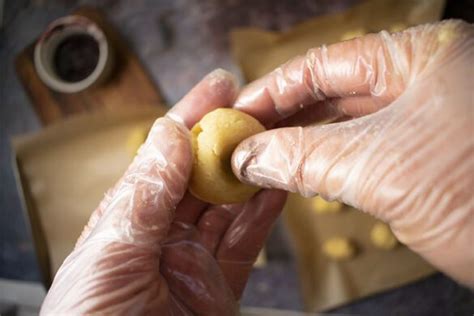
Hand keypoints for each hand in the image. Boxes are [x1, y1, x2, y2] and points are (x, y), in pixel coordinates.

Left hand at [40, 69, 286, 314]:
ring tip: (276, 141)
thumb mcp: (111, 251)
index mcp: (126, 220)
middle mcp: (160, 235)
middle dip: (229, 140)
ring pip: (229, 205)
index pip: (163, 157)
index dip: (190, 119)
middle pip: (201, 176)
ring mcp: (192, 260)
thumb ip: (145, 194)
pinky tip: (277, 186)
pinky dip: (263, 213)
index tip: (218, 88)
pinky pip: (246, 241)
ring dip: (252, 172)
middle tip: (260, 110)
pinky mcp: (220, 287)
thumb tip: (170, 134)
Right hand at [231, 20, 473, 285]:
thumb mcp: (378, 167)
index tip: (238, 113)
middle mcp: (422, 80)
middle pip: (331, 91)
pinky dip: (322, 163)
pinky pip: (358, 151)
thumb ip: (303, 156)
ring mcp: (423, 118)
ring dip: (299, 142)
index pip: (325, 64)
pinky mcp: (420, 155)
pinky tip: (293, 173)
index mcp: (420, 57)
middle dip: (283, 117)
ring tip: (258, 159)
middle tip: (241, 140)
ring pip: (343, 124)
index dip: (274, 90)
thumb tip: (247, 156)